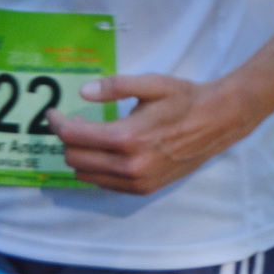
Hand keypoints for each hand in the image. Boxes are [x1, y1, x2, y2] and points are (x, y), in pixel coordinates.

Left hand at [50, 74, 249, 195]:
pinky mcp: (143, 189)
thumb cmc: (186, 99)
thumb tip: (84, 92)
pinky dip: (96, 169)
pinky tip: (106, 152)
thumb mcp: (153, 84)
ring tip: (88, 137)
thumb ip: (116, 86)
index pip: (73, 136)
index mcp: (127, 137)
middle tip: (72, 121)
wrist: (219, 121)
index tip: (53, 112)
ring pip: (86, 175)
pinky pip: (104, 184)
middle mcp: (128, 165)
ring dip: (79, 156)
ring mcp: (136, 181)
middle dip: (66, 139)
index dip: (57, 123)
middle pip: (74, 158)